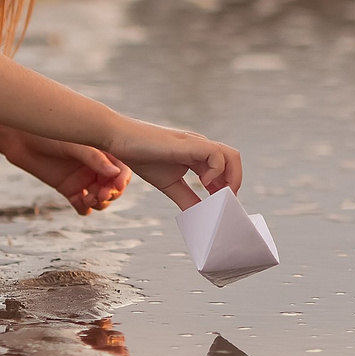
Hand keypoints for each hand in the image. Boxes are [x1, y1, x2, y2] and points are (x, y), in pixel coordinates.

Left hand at [1, 130, 131, 215]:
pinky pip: (83, 205)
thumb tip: (115, 173)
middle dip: (110, 193)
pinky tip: (78, 201)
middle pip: (113, 187)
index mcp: (102, 152)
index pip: (121, 169)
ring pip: (100, 198)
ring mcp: (83, 180)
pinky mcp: (69, 190)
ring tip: (88, 199)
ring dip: (99, 202)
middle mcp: (95, 167)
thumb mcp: (74, 144)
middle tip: (100, 195)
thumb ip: (94, 158)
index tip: (117, 186)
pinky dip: (84, 207)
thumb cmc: (49, 134)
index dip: (122, 179)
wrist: (21, 138)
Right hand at [105, 120, 243, 208]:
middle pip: (233, 160)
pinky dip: (216, 171)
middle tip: (224, 203)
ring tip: (219, 194)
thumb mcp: (169, 184)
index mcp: (197, 156)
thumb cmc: (142, 157)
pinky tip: (202, 183)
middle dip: (234, 183)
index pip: (224, 169)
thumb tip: (199, 216)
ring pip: (231, 156)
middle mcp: (201, 147)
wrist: (120, 139)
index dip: (227, 188)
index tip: (222, 205)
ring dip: (231, 178)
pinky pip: (216, 154)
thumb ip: (186, 199)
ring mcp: (196, 144)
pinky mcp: (189, 144)